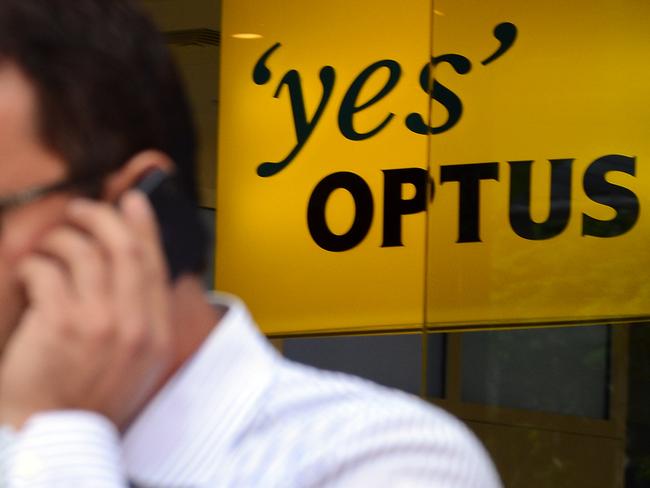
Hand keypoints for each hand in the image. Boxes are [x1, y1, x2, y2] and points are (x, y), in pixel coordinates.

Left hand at [0, 191, 173, 429]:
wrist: (56, 431)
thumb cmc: (91, 398)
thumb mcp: (141, 363)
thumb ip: (147, 316)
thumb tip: (139, 267)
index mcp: (158, 333)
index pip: (155, 263)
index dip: (143, 224)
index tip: (133, 202)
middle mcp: (134, 324)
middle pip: (125, 248)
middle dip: (101, 217)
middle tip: (81, 210)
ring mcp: (99, 322)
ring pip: (84, 253)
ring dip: (61, 239)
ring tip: (50, 246)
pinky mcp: (60, 323)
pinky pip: (48, 271)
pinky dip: (34, 264)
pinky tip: (30, 273)